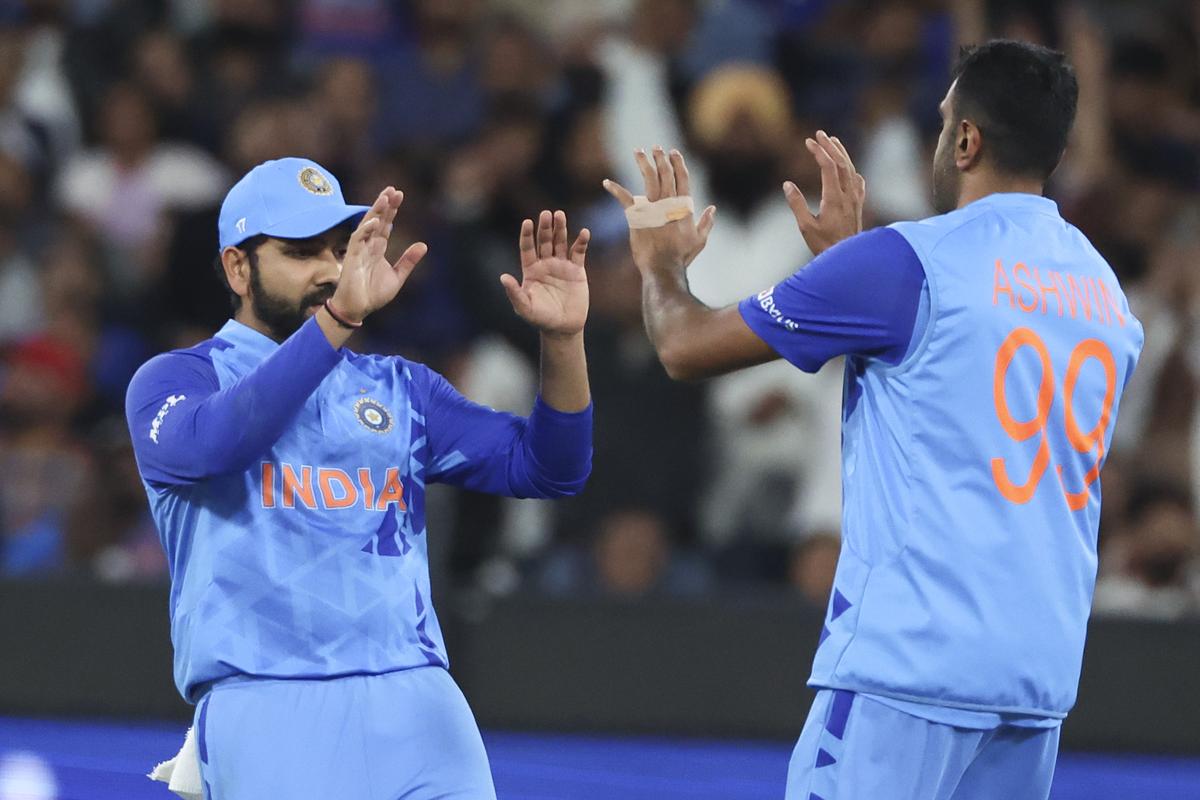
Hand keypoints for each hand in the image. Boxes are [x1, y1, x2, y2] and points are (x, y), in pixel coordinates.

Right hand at [330, 187, 428, 321]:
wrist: (357, 309)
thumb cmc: (373, 294)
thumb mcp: (397, 276)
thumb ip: (408, 261)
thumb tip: (423, 245)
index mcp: (378, 249)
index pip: (385, 225)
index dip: (392, 210)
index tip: (399, 195)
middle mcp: (368, 246)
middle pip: (377, 220)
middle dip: (384, 205)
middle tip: (393, 190)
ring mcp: (359, 250)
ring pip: (367, 225)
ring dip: (375, 212)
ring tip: (385, 198)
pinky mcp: (352, 258)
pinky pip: (357, 240)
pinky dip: (365, 230)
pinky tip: (375, 221)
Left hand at [501, 210, 589, 337]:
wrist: (563, 328)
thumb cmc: (541, 319)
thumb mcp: (524, 308)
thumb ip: (514, 293)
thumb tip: (503, 277)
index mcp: (531, 270)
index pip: (527, 248)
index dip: (527, 235)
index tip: (527, 222)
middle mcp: (545, 264)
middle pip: (544, 241)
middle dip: (545, 227)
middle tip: (547, 213)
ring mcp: (561, 265)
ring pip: (560, 242)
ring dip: (561, 228)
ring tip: (560, 215)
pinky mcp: (577, 270)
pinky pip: (578, 252)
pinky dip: (581, 242)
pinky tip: (584, 232)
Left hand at [603, 147, 716, 274]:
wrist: (663, 266)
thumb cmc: (681, 256)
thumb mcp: (699, 240)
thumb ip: (707, 223)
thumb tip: (713, 208)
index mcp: (683, 206)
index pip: (682, 178)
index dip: (678, 163)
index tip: (674, 152)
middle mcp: (667, 202)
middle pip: (666, 173)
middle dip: (661, 158)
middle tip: (657, 148)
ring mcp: (651, 207)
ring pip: (649, 178)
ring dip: (644, 163)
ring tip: (639, 151)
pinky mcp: (636, 216)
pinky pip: (624, 199)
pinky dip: (615, 189)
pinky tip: (606, 182)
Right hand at [783, 131, 864, 255]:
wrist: (848, 259)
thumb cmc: (824, 245)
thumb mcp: (806, 226)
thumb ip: (797, 204)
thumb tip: (787, 185)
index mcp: (834, 198)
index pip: (828, 167)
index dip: (819, 152)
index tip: (808, 142)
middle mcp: (848, 195)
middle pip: (841, 163)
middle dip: (830, 146)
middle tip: (820, 134)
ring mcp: (855, 200)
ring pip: (851, 170)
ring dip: (842, 154)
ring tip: (833, 141)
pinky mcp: (858, 206)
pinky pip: (858, 182)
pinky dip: (852, 170)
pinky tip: (849, 169)